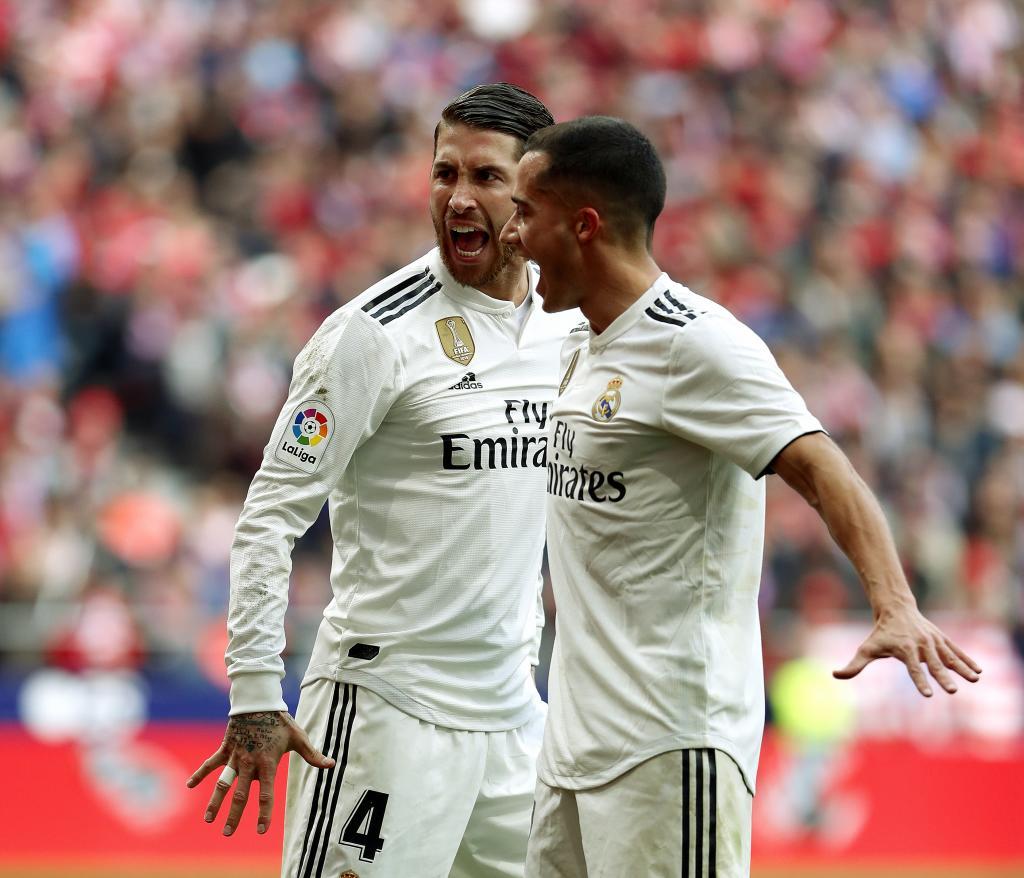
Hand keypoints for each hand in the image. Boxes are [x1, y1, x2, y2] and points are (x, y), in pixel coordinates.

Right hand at [186, 711, 334, 835]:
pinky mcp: (225, 749)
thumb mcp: (298, 737)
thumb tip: (331, 765)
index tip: (261, 830)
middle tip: (228, 833)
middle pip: (241, 794)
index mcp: (267, 763)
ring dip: (215, 802)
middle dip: (234, 815)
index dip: (264, 813)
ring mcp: (235, 757)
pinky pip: (210, 764)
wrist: (259, 701)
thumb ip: (312, 754)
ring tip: (208, 820)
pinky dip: (199, 774)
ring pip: (223, 784)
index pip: (266, 794)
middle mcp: (249, 763)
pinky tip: (188, 785)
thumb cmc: (280, 721)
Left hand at [833, 604, 981, 696]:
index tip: (928, 695)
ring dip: (962, 668)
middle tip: (952, 691)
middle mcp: (922, 645)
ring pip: (950, 657)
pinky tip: (978, 671)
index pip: (913, 669)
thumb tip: (835, 675)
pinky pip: (956, 651)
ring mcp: (933, 641)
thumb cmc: (880, 633)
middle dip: (943, 677)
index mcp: (905, 649)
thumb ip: (854, 665)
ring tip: (975, 679)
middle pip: (933, 664)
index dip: (920, 682)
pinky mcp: (941, 639)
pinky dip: (967, 659)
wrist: (896, 608)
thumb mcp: (867, 648)